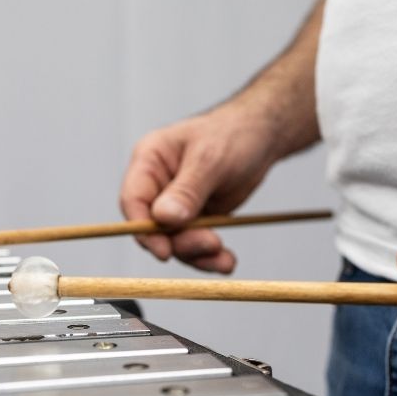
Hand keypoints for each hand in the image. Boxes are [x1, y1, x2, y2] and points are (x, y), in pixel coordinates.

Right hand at [119, 103, 278, 272]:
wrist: (262, 135)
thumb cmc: (234, 134)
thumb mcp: (211, 159)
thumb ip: (187, 190)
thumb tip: (164, 218)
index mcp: (149, 161)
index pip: (133, 200)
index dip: (143, 229)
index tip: (164, 251)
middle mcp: (156, 185)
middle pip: (153, 227)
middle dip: (180, 243)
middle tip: (211, 245)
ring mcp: (174, 204)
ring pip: (173, 241)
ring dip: (197, 254)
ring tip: (224, 259)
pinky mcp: (193, 218)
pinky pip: (193, 244)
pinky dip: (209, 257)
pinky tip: (226, 261)